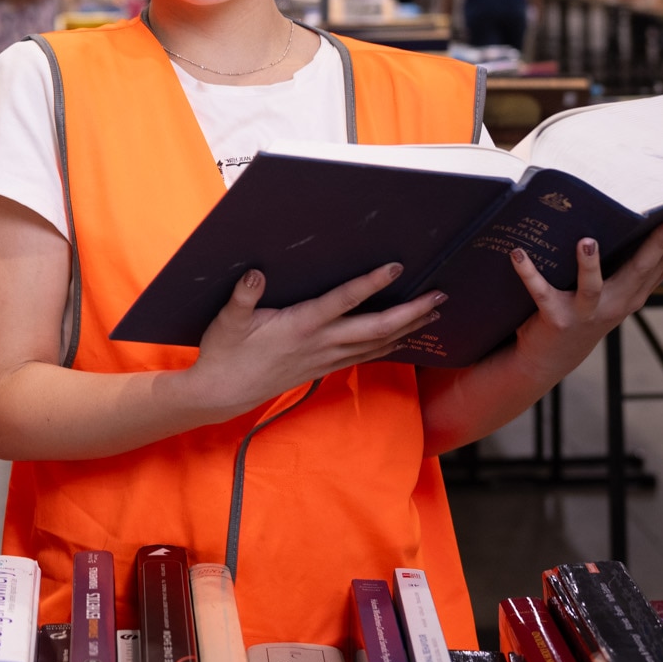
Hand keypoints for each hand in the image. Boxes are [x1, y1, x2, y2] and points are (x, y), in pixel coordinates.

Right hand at [173, 262, 443, 423]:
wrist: (223, 393)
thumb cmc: (226, 352)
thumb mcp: (228, 321)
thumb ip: (243, 296)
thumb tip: (255, 272)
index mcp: (301, 325)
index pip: (343, 301)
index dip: (370, 284)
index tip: (395, 268)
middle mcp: (321, 343)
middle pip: (375, 328)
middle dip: (410, 312)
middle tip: (439, 296)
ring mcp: (325, 358)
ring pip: (377, 344)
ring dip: (408, 328)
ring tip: (433, 312)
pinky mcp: (324, 367)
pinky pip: (366, 355)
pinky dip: (390, 345)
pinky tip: (404, 338)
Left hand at [509, 215, 662, 380]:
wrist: (550, 358)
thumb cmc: (583, 313)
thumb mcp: (615, 295)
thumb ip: (634, 270)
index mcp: (631, 295)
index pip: (662, 264)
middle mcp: (614, 304)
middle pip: (639, 270)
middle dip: (658, 244)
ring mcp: (584, 312)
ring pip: (591, 286)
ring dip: (588, 264)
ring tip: (587, 240)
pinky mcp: (554, 317)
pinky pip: (540, 292)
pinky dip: (528, 273)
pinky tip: (517, 253)